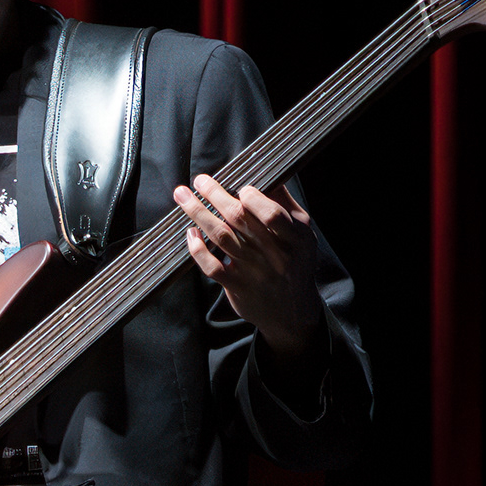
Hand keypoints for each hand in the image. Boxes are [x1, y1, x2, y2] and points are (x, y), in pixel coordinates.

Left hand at [173, 172, 322, 357]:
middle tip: (199, 181)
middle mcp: (274, 255)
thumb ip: (286, 205)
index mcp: (295, 238)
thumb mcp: (303, 234)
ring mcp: (254, 272)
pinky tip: (190, 233)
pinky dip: (198, 249)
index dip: (252, 198)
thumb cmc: (295, 262)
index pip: (271, 215)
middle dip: (216, 196)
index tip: (238, 186)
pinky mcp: (237, 287)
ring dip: (199, 214)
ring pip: (222, 238)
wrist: (292, 311)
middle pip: (240, 220)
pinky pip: (212, 266)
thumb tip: (268, 174)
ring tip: (183, 197)